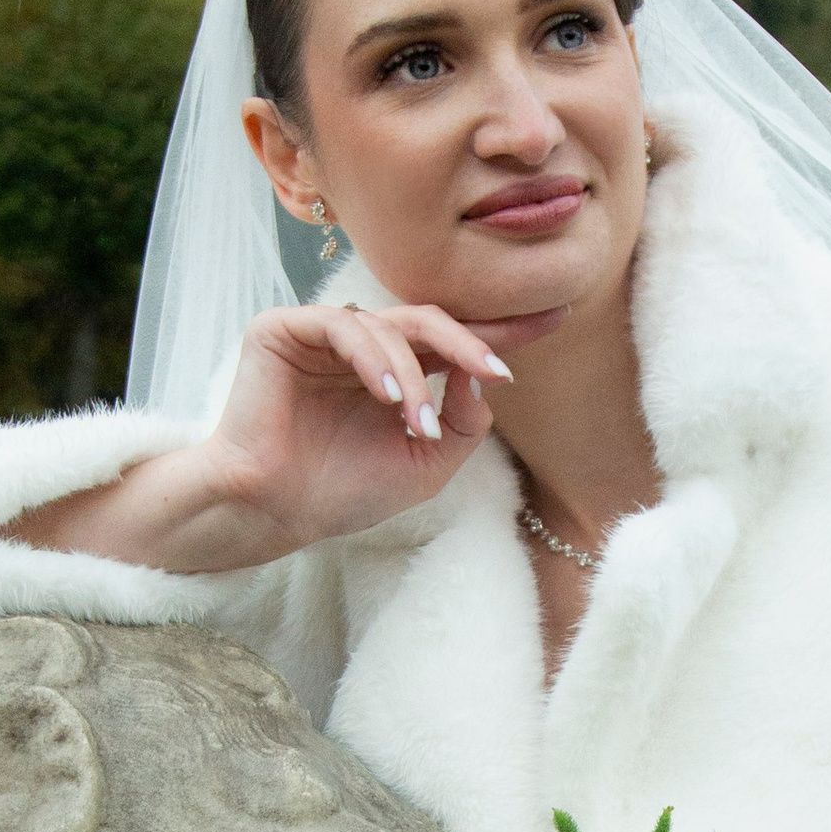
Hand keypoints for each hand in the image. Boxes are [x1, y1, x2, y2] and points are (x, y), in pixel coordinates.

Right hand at [4, 297, 557, 574]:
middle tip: (499, 369)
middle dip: (471, 342)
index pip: (452, 343)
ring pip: (389, 325)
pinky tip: (387, 394)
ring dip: (413, 374)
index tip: (556, 320)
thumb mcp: (427, 464)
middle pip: (428, 321)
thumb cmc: (343, 492)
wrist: (274, 511)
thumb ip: (465, 420)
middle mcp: (361, 348)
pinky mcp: (283, 330)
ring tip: (416, 420)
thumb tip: (486, 373)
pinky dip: (373, 358)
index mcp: (394, 374)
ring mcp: (321, 335)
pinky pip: (342, 324)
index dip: (500, 334)